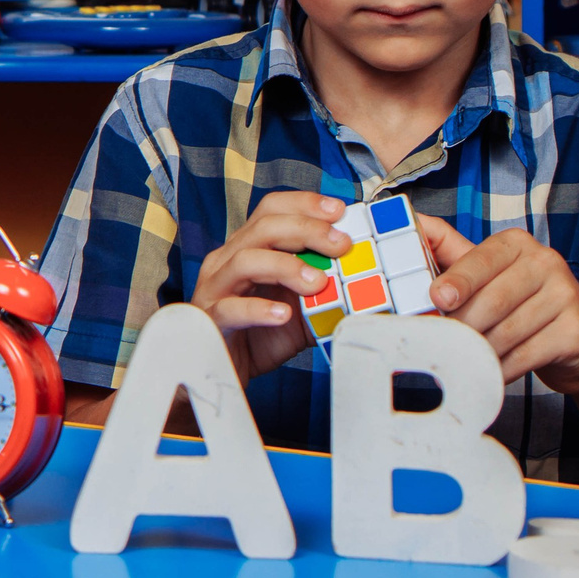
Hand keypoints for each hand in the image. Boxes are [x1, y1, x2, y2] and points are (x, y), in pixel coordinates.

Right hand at [189, 191, 349, 380]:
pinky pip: (231, 308)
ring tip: (317, 282)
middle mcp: (228, 260)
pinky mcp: (210, 319)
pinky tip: (283, 315)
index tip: (338, 210)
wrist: (225, 373)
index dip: (303, 204)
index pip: (271, 210)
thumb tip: (368, 279)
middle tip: (340, 244)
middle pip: (262, 228)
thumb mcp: (301, 308)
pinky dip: (259, 309)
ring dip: (286, 266)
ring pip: (244, 260)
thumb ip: (326, 291)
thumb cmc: (260, 335)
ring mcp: (216, 288)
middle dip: (306, 230)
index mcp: (248, 248)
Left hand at [423, 221, 578, 399]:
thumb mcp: (490, 275)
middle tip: (446, 343)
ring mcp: (566, 295)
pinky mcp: (577, 330)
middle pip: (491, 299)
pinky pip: (526, 354)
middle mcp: (546, 262)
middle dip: (463, 326)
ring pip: (506, 330)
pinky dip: (503, 368)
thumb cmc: (525, 306)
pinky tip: (492, 373)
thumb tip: (414, 221)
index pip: (480, 259)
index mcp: (517, 244)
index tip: (438, 299)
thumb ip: (452, 253)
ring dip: (480, 351)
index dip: (457, 280)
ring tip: (467, 360)